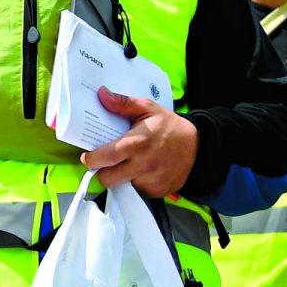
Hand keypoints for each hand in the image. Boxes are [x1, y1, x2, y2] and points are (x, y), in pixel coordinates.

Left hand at [81, 88, 198, 197]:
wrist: (199, 147)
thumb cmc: (169, 126)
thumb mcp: (148, 108)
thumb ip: (123, 103)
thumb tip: (101, 94)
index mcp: (137, 143)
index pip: (106, 157)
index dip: (92, 159)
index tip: (87, 156)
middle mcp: (143, 165)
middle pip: (108, 179)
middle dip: (102, 172)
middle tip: (105, 162)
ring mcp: (151, 181)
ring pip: (122, 186)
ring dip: (120, 178)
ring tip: (126, 164)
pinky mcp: (157, 192)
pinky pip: (137, 191)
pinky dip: (135, 183)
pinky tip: (141, 171)